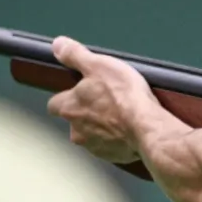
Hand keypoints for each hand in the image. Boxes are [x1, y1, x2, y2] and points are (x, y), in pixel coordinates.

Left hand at [46, 36, 165, 164]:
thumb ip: (75, 55)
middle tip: (104, 103)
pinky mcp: (111, 156)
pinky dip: (115, 140)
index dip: (65, 97)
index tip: (77, 92)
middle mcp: (76, 131)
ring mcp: (93, 146)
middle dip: (84, 114)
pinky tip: (128, 130)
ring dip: (100, 128)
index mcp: (69, 107)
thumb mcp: (98, 65)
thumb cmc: (123, 96)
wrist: (146, 127)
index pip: (55, 104)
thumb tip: (57, 45)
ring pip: (90, 136)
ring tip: (119, 116)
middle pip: (73, 122)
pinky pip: (109, 147)